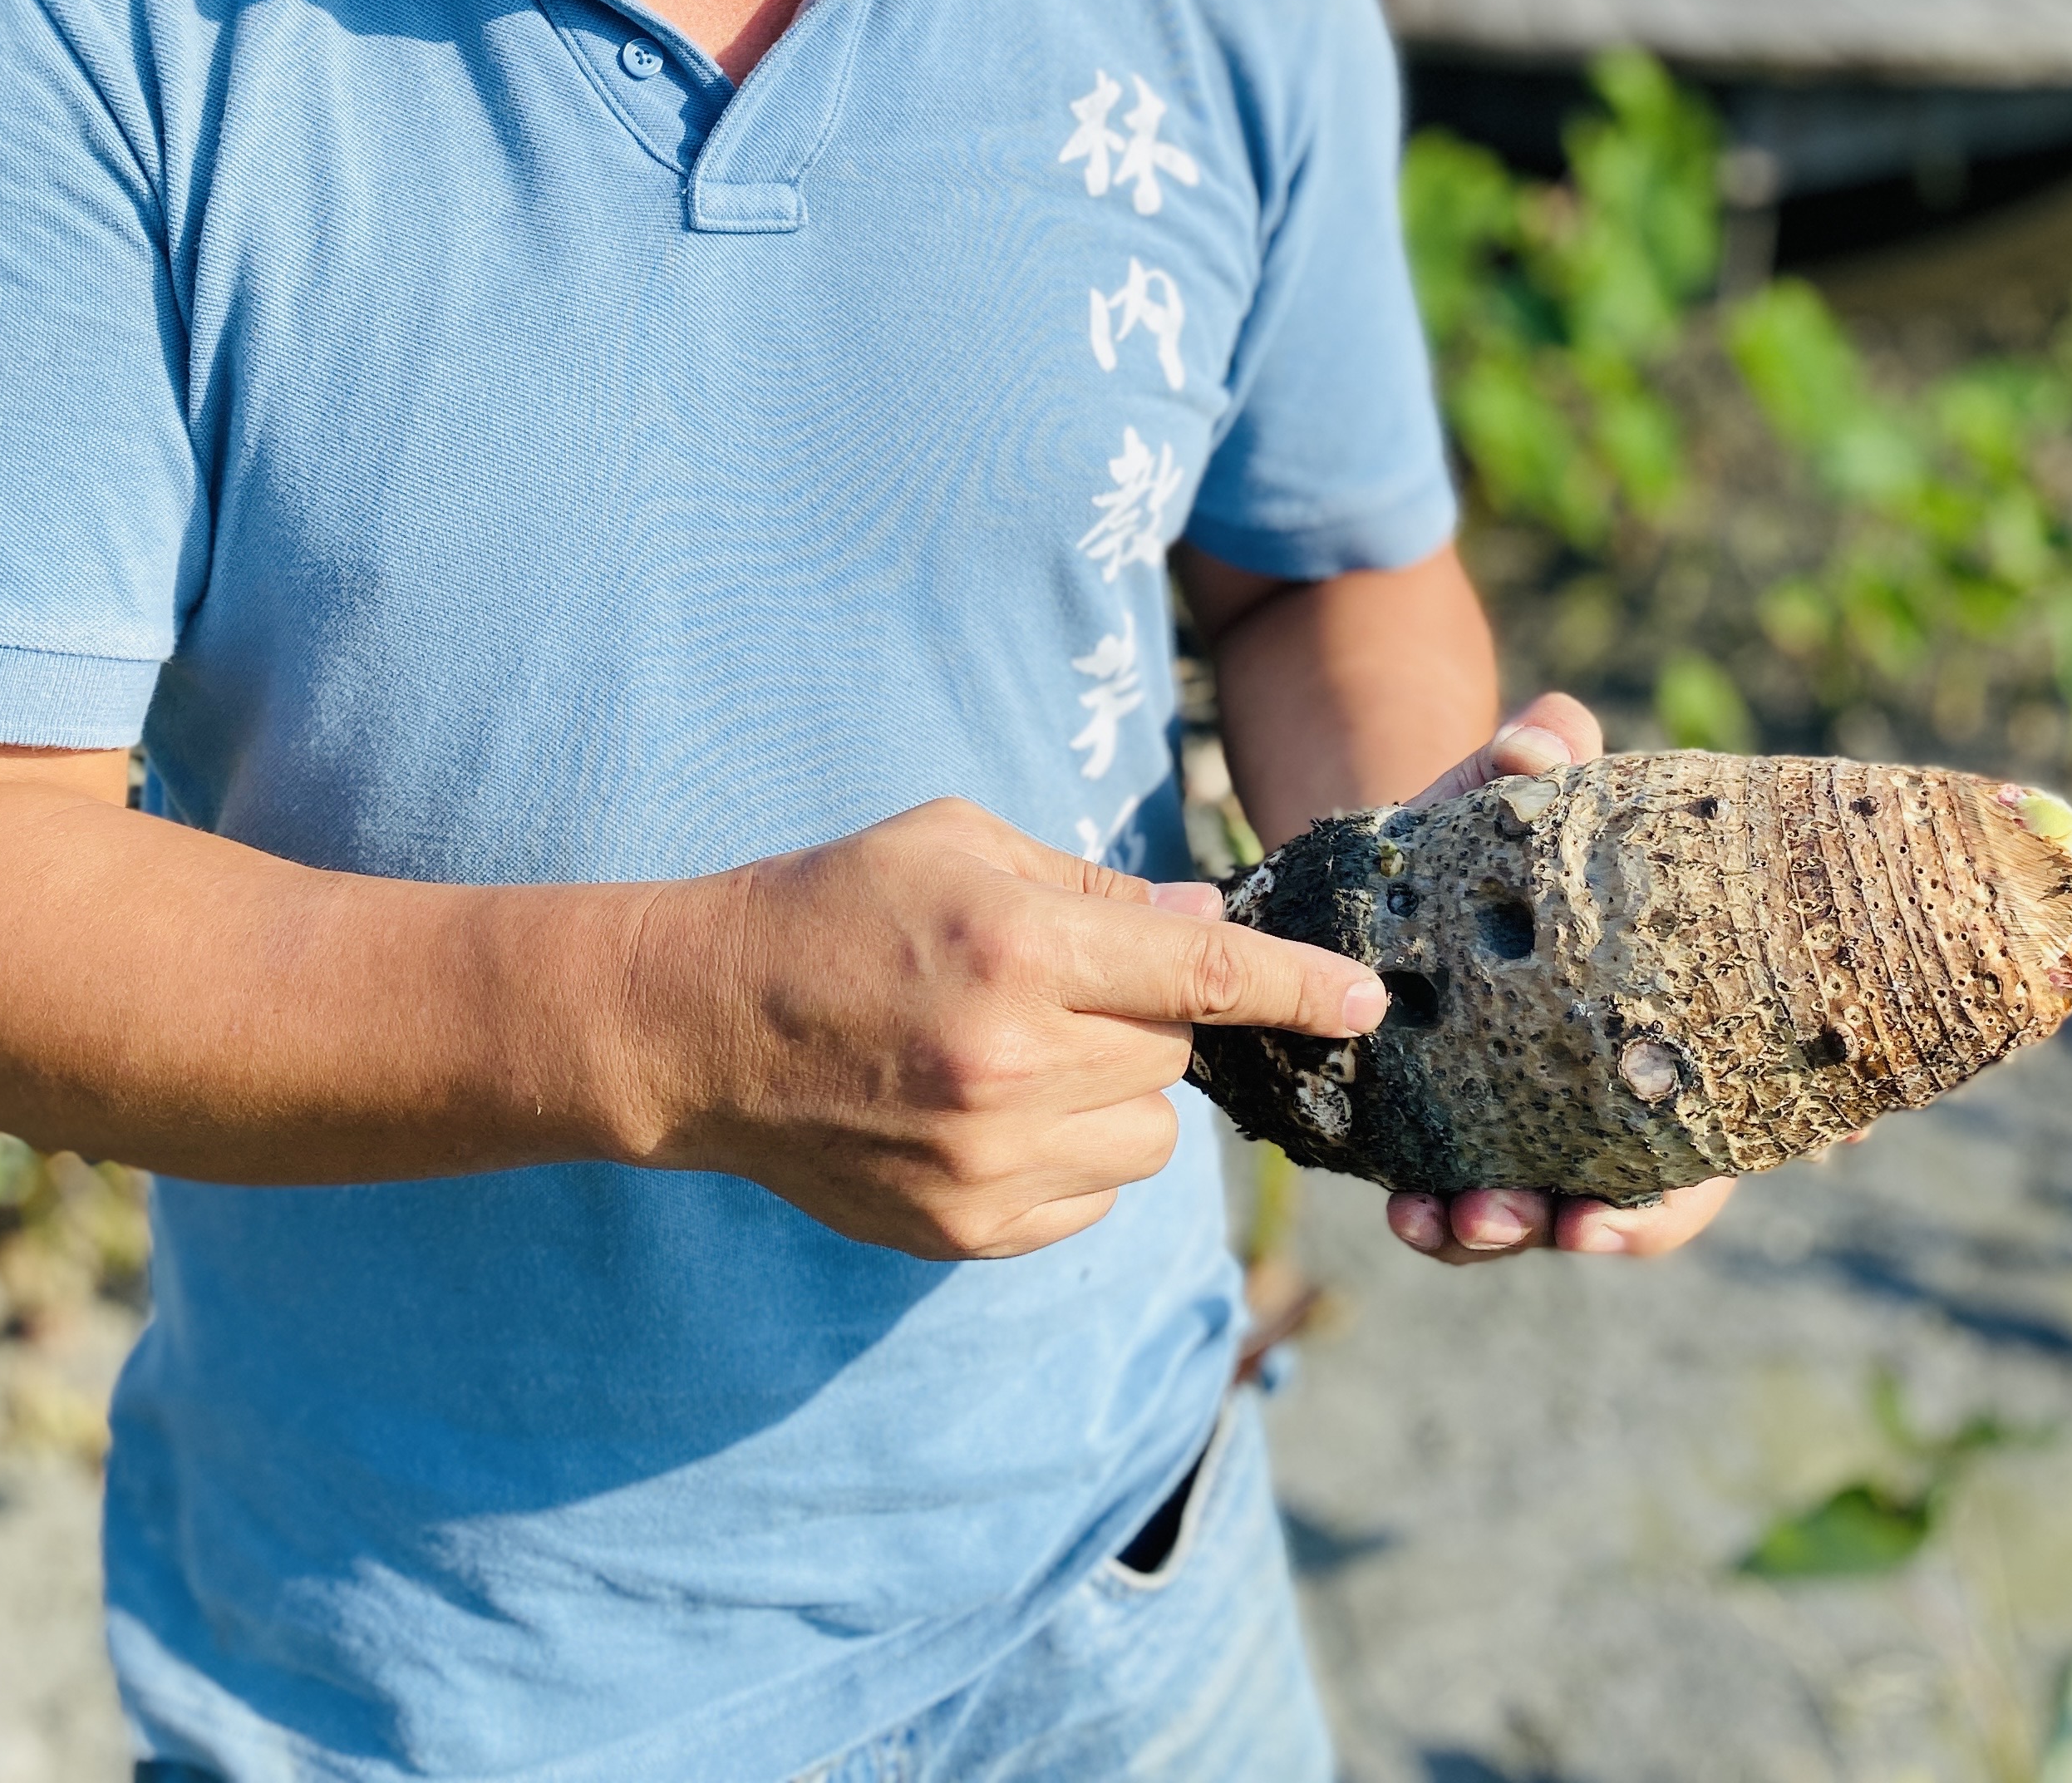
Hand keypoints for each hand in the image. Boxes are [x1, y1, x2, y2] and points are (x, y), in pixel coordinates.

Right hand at [631, 796, 1386, 1262]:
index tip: (1370, 1001)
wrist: (701, 1024)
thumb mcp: (959, 842)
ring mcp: (987, 1161)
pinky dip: (1074, 1156)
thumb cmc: (836, 904)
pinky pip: (1092, 1199)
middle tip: (1068, 988)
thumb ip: (1090, 887)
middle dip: (1151, 1019)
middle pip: (1175, 1055)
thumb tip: (1202, 919)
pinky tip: (996, 1109)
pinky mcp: (965, 1229)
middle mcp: (1012, 1063)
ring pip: (1149, 1140)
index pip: (1200, 974)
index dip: (1297, 986)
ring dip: (1120, 1094)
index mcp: (1016, 949)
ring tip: (1030, 1052)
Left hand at [1377, 690, 1737, 1269]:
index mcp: (1662, 1035)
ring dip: (1497, 1233)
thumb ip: (1539, 755)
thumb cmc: (1506, 830)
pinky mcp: (1460, 1137)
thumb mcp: (1522, 792)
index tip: (1635, 1211)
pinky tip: (1402, 1208)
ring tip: (1449, 1221)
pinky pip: (1455, 1200)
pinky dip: (1434, 1217)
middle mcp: (1611, 1103)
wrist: (1421, 858)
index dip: (1696, 1187)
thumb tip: (1535, 739)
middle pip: (1628, 1202)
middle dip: (1587, 1226)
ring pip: (1536, 1215)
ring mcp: (1536, 1132)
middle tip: (1542, 1222)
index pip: (1710, 1136)